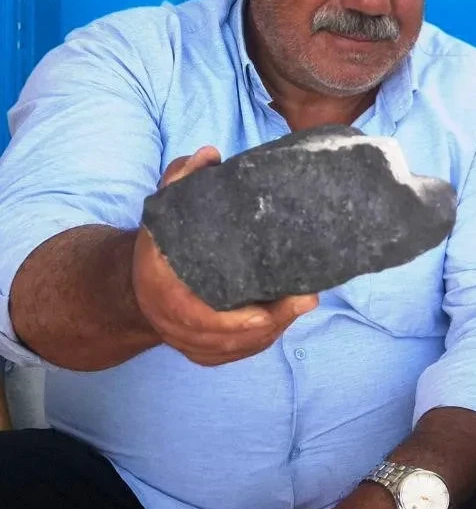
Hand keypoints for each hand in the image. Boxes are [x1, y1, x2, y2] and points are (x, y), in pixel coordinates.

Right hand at [133, 146, 318, 366]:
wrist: (135, 288)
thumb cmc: (160, 246)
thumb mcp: (163, 210)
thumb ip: (182, 181)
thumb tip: (211, 154)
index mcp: (162, 288)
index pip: (197, 316)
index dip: (233, 321)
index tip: (266, 312)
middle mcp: (173, 322)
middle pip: (228, 336)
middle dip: (271, 322)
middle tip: (307, 298)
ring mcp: (188, 342)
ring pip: (238, 347)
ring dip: (273, 330)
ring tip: (303, 304)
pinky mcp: (203, 353)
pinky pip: (237, 353)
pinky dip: (262, 340)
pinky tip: (286, 320)